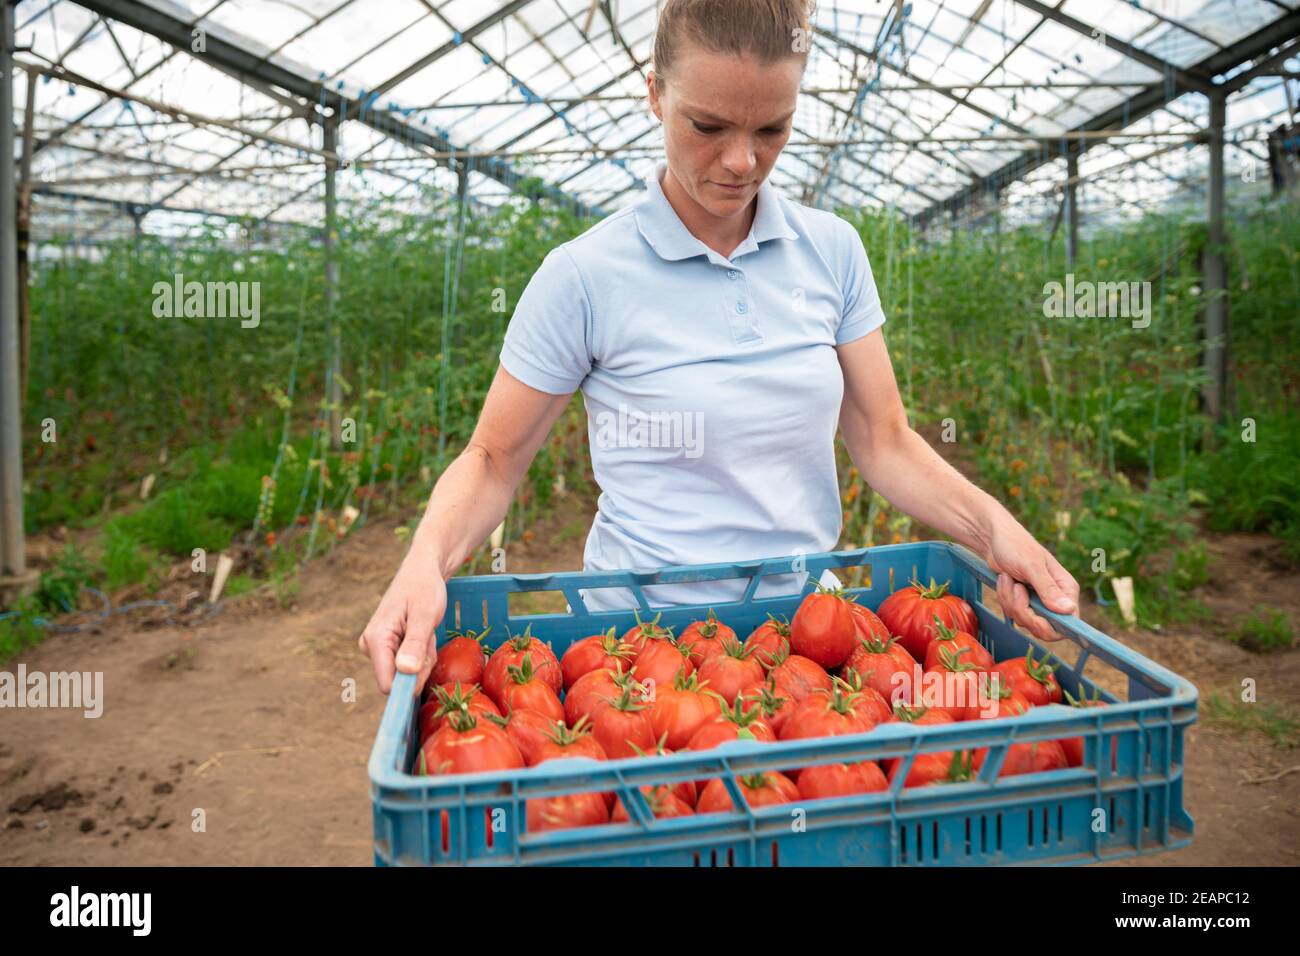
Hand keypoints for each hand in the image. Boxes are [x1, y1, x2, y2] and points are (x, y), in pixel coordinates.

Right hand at [358, 553, 446, 694]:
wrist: (423, 571)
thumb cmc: (424, 588)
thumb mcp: (425, 614)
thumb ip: (415, 643)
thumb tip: (406, 671)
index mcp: (375, 639)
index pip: (388, 684)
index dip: (410, 684)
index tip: (427, 664)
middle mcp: (370, 647)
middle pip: (401, 680)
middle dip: (421, 665)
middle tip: (428, 637)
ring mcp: (378, 648)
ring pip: (408, 673)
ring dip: (424, 657)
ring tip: (426, 631)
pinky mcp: (387, 648)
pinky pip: (409, 664)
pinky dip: (422, 653)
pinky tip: (423, 634)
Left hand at [983, 517, 1079, 641]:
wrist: (993, 539)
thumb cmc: (1015, 545)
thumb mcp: (1031, 566)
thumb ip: (1048, 589)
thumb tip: (1068, 610)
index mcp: (1066, 588)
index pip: (1070, 621)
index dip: (1051, 626)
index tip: (1033, 616)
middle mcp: (1056, 598)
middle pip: (1045, 628)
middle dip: (1024, 612)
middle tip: (1016, 591)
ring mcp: (1038, 602)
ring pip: (1026, 621)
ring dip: (1010, 601)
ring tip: (1009, 578)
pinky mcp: (1023, 602)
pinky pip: (1013, 614)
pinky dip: (1004, 599)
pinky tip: (1004, 581)